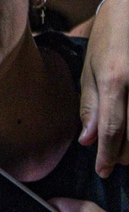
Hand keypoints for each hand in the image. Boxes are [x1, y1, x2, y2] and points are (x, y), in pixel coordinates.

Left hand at [80, 0, 128, 176]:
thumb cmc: (109, 40)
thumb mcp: (91, 69)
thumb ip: (90, 106)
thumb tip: (87, 140)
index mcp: (114, 80)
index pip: (112, 128)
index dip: (108, 155)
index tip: (103, 171)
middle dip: (125, 155)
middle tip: (116, 162)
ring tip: (126, 151)